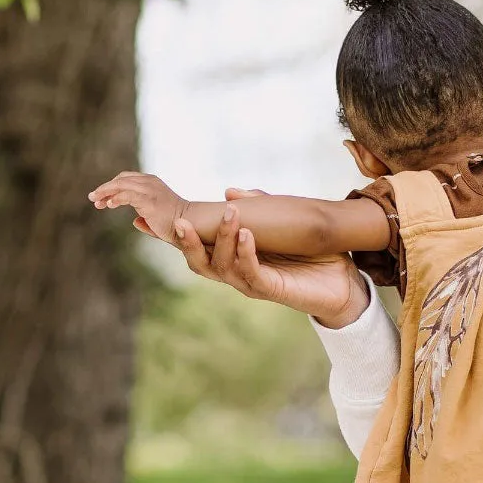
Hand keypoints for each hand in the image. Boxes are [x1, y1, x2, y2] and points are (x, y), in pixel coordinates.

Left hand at [88, 171, 187, 242]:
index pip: (126, 178)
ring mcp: (149, 190)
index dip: (112, 186)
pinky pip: (126, 195)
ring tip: (96, 202)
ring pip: (120, 185)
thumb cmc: (178, 225)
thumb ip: (146, 217)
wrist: (193, 225)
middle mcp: (150, 182)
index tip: (102, 199)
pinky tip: (109, 205)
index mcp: (152, 182)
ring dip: (105, 192)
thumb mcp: (158, 217)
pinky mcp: (148, 200)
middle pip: (121, 179)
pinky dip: (115, 199)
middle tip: (93, 199)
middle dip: (105, 189)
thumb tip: (134, 221)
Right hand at [136, 187, 370, 327]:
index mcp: (232, 255)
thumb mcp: (283, 224)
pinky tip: (247, 235)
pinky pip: (250, 272)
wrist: (343, 285)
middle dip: (185, 241)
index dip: (168, 233)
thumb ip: (258, 207)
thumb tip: (230, 191)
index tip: (138, 218)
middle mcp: (235, 271)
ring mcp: (250, 282)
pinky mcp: (270, 290)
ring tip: (228, 217)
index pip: (194, 244)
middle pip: (197, 260)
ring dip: (221, 239)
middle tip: (177, 221)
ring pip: (220, 266)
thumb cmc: (312, 256)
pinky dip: (245, 252)